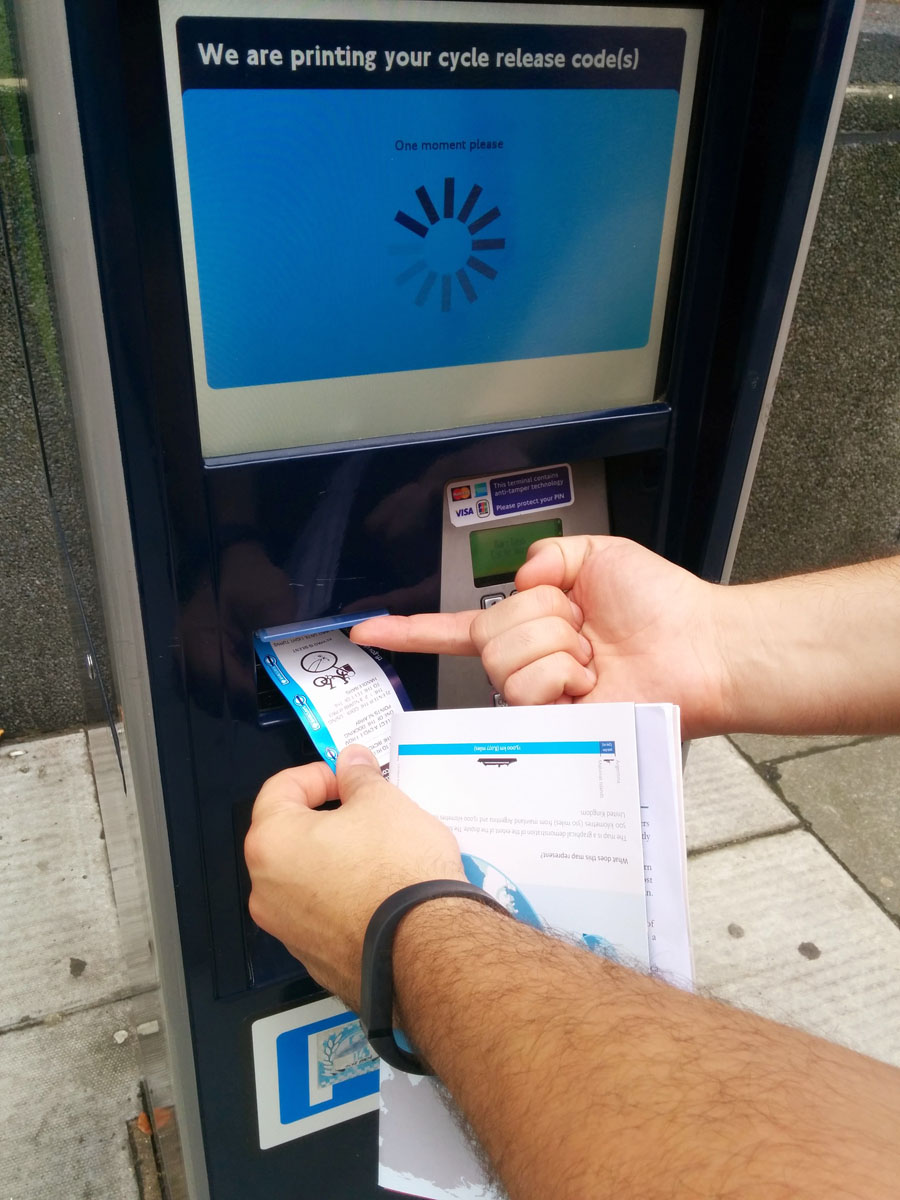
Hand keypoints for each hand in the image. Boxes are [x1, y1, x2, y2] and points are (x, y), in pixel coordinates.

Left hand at [244, 745, 464, 1009]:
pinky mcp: (315, 959)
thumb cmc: (397, 869)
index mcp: (272, 843)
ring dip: (335, 857)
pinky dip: (344, 896)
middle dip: (327, 817)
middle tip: (367, 810)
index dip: (318, 774)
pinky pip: (323, 913)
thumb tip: (350, 761)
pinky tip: (381, 892)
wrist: (425, 948)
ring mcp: (287, 931)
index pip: (280, 788)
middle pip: (288, 835)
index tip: (350, 777)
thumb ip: (358, 776)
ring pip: (305, 877)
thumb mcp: (383, 801)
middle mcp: (266, 890)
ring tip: (379, 851)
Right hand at [351, 536, 731, 737]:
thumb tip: (524, 580)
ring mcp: (538, 696)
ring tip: (591, 657)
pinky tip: (590, 682)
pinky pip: (529, 685)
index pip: (455, 629)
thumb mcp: (599, 555)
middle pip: (486, 632)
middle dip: (541, 615)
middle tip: (584, 628)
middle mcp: (526, 663)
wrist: (696, 645)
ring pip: (505, 658)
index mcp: (530, 625)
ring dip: (556, 643)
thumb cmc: (661, 605)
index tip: (367, 628)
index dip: (410, 629)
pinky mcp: (551, 723)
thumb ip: (549, 554)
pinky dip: (563, 673)